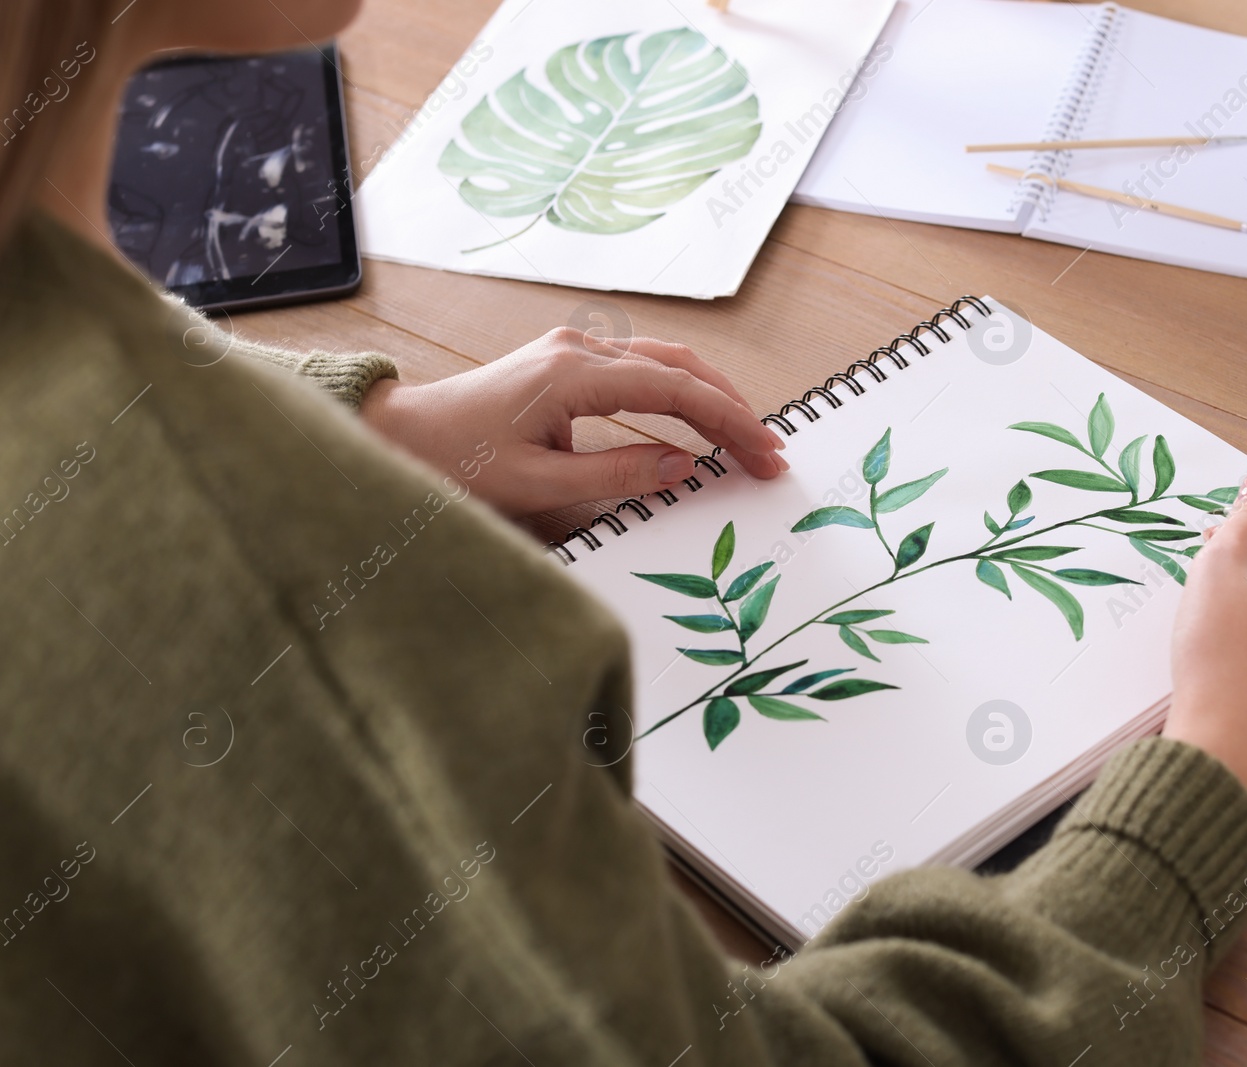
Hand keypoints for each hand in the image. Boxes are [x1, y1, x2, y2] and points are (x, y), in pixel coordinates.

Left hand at [360, 328, 788, 516]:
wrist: (401, 435)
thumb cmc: (454, 461)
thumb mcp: (535, 485)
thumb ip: (615, 477)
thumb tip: (682, 467)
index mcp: (573, 374)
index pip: (676, 392)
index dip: (728, 423)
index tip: (764, 455)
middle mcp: (579, 350)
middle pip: (681, 368)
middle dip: (733, 408)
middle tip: (770, 452)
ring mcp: (572, 350)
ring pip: (665, 362)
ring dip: (711, 396)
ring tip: (746, 438)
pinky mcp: (566, 363)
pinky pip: (641, 369)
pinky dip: (680, 392)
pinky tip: (698, 420)